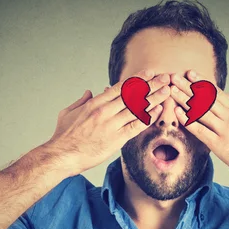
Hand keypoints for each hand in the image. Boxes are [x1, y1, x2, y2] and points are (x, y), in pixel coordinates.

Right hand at [46, 69, 170, 175]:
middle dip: (151, 85)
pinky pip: (136, 126)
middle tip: (165, 78)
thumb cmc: (64, 136)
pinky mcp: (116, 139)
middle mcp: (105, 111)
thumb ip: (81, 101)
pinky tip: (158, 110)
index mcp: (95, 103)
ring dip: (154, 98)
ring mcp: (111, 125)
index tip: (149, 73)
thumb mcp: (68, 112)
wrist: (62, 156)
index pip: (120, 87)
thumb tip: (89, 92)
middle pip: (133, 95)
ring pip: (137, 108)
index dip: (137, 79)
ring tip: (167, 91)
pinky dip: (148, 117)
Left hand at [170, 69, 228, 185]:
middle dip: (188, 86)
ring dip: (184, 99)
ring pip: (200, 110)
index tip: (191, 74)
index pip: (217, 93)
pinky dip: (187, 120)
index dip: (202, 82)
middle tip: (175, 77)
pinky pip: (199, 130)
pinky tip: (177, 113)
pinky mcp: (219, 145)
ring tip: (171, 90)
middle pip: (205, 98)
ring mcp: (224, 130)